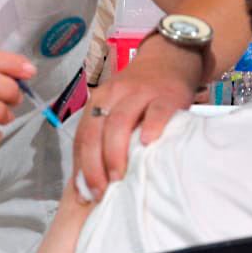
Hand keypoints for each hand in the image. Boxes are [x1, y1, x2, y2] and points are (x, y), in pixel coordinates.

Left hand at [73, 35, 199, 199]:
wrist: (169, 58)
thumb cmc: (141, 92)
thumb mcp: (117, 106)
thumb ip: (104, 135)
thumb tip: (91, 180)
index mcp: (98, 100)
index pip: (83, 135)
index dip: (81, 166)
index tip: (85, 194)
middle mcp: (115, 95)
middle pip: (97, 131)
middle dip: (95, 165)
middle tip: (101, 192)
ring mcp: (141, 93)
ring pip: (120, 121)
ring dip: (115, 153)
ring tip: (119, 178)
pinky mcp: (167, 94)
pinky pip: (157, 111)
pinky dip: (152, 127)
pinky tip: (148, 145)